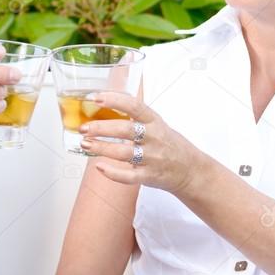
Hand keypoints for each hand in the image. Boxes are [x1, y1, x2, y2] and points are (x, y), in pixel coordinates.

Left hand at [78, 91, 201, 193]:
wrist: (191, 170)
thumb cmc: (169, 144)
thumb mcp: (157, 124)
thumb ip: (136, 116)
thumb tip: (105, 103)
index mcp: (155, 121)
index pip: (134, 106)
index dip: (114, 100)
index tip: (96, 98)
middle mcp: (154, 138)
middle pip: (125, 130)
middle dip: (101, 128)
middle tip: (83, 128)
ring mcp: (152, 158)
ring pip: (123, 153)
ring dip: (101, 148)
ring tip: (85, 144)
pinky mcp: (149, 176)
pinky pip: (129, 176)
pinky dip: (112, 173)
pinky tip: (99, 167)